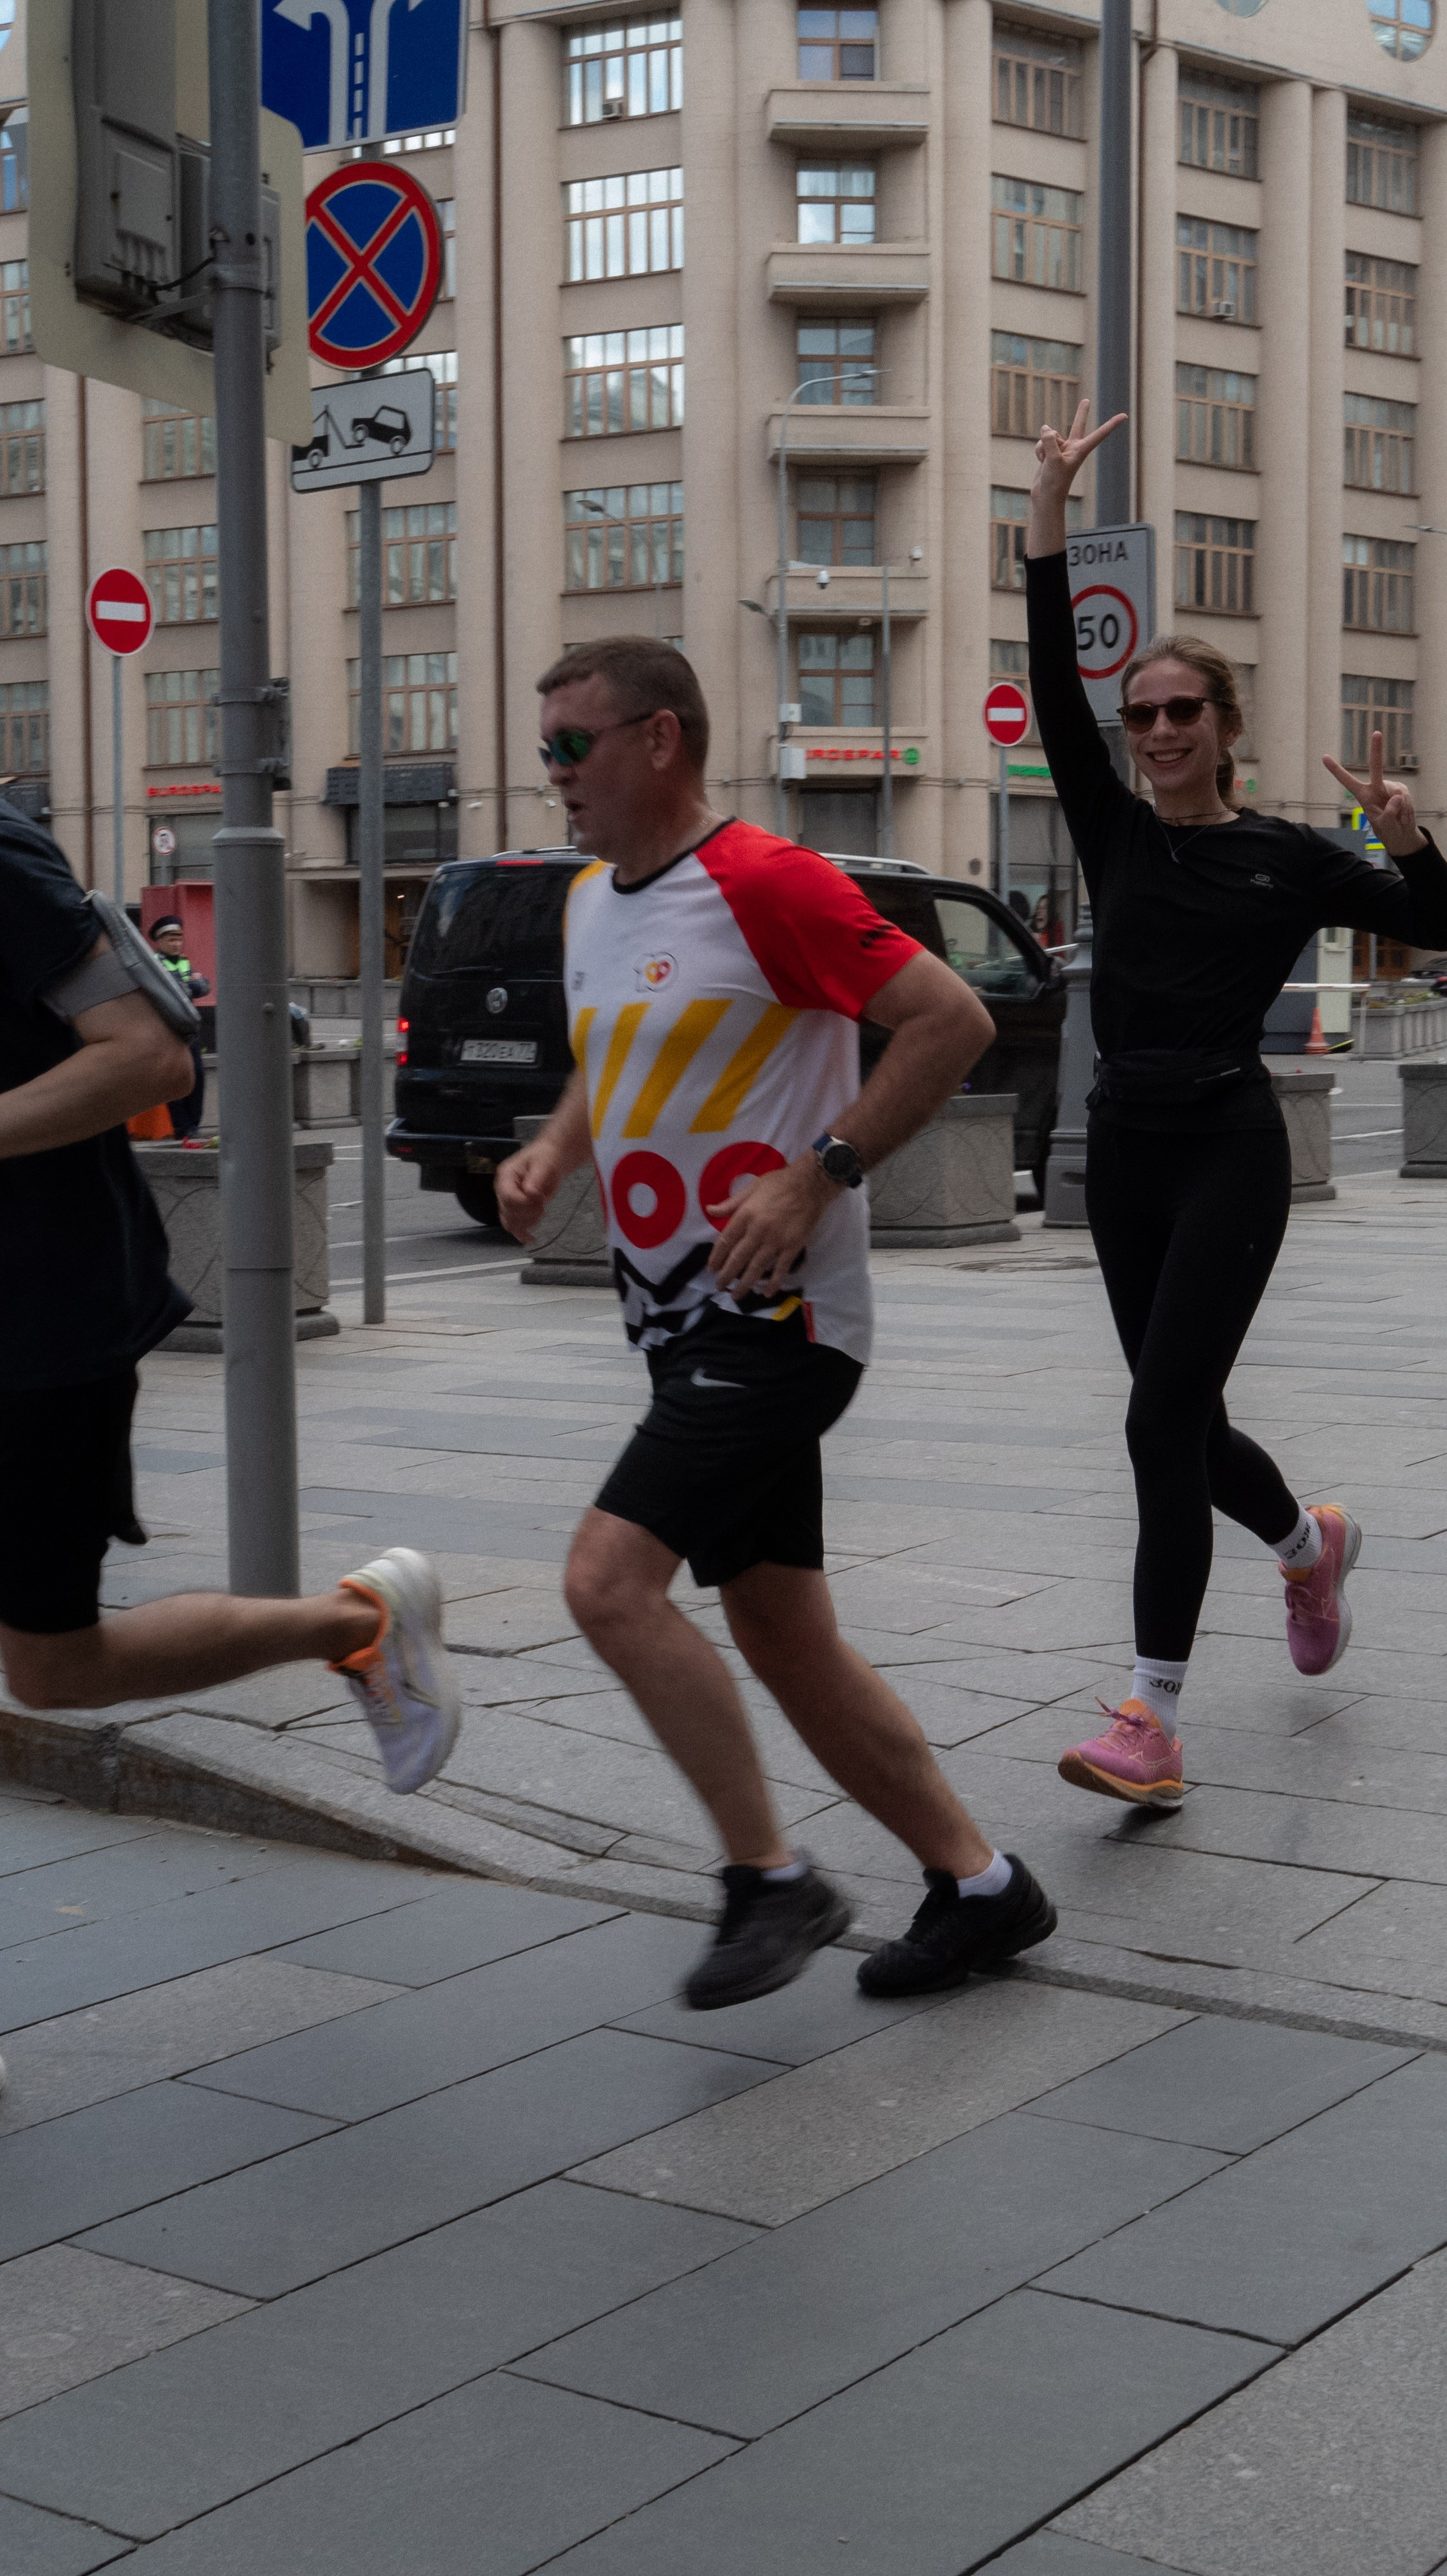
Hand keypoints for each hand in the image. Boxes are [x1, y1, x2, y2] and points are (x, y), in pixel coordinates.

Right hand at [495, 1139, 563, 1244]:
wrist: (550, 1159)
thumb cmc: (546, 1157)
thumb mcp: (544, 1163)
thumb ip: (536, 1177)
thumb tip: (530, 1192)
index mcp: (505, 1175)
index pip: (508, 1196)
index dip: (524, 1203)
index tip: (540, 1200)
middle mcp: (502, 1189)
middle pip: (507, 1211)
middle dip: (527, 1213)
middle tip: (543, 1206)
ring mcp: (507, 1201)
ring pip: (509, 1221)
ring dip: (526, 1223)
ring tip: (541, 1213)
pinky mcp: (515, 1209)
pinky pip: (513, 1226)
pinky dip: (521, 1234)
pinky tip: (530, 1239)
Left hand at [705, 1156, 837, 1299]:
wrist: (811, 1184)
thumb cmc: (779, 1183)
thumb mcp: (751, 1187)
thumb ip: (730, 1203)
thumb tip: (709, 1210)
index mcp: (746, 1214)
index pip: (726, 1241)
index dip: (716, 1257)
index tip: (711, 1268)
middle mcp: (758, 1230)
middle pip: (738, 1258)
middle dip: (727, 1275)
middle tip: (719, 1286)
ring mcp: (776, 1240)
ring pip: (757, 1267)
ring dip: (745, 1283)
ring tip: (736, 1295)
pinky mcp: (793, 1246)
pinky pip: (781, 1269)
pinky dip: (774, 1282)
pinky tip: (766, 1293)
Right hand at [1032, 398, 1128, 510]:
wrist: (1046, 497)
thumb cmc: (1055, 482)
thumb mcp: (1052, 458)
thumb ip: (1049, 440)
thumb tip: (1046, 427)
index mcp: (1081, 450)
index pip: (1100, 434)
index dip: (1112, 424)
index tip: (1125, 416)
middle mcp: (1073, 447)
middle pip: (1078, 425)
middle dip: (1081, 413)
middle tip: (1086, 400)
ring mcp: (1061, 449)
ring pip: (1050, 436)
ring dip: (1044, 445)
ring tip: (1045, 460)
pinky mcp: (1050, 453)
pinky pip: (1042, 443)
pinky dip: (1038, 450)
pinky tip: (1040, 460)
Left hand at [1322, 731, 1426, 859]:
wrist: (1401, 834)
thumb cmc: (1387, 830)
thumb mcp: (1384, 826)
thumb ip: (1388, 814)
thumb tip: (1396, 796)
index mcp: (1363, 796)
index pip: (1346, 781)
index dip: (1335, 770)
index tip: (1324, 757)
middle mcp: (1376, 787)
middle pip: (1376, 767)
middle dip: (1377, 750)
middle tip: (1377, 733)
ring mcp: (1390, 786)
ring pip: (1397, 791)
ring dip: (1401, 808)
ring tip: (1399, 819)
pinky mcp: (1402, 789)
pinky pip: (1406, 797)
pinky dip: (1407, 809)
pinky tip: (1404, 816)